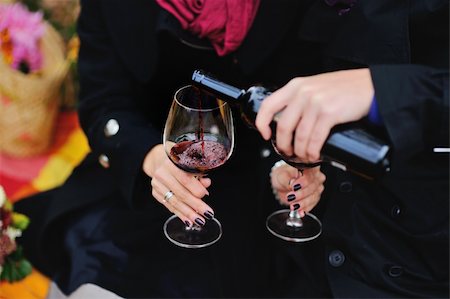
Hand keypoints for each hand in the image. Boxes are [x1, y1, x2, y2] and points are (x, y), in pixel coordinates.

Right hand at [142, 144, 212, 226]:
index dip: (196, 189)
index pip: (185, 179)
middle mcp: (162, 173)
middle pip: (181, 193)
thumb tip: (206, 184)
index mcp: (172, 161)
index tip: (206, 195)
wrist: (161, 159)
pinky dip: (180, 214)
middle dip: (196, 205)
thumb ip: (200, 173)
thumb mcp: (191, 162)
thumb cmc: (181, 160)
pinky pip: (169, 206)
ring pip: (174, 201)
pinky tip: (188, 220)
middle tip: (208, 214)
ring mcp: (156, 183)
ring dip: (188, 213)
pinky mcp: (155, 192)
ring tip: (199, 220)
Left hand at [256, 68, 373, 161]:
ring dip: (300, 152)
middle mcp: (302, 92)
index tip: (266, 136)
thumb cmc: (344, 89)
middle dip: (284, 145)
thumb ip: (300, 98)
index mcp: (295, 86)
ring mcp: (316, 103)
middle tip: (289, 152)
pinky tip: (315, 155)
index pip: (268, 105)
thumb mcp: (315, 86)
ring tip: (305, 156)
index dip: (262, 123)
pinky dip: (312, 152)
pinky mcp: (329, 113)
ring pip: (299, 136)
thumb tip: (286, 122)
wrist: (371, 85)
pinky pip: (314, 139)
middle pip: (283, 126)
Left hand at [270, 162, 324, 216]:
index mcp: (309, 165)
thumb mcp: (281, 175)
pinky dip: (306, 208)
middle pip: (313, 186)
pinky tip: (300, 212)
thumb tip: (292, 182)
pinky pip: (313, 204)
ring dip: (303, 203)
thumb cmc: (283, 176)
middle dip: (301, 194)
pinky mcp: (315, 196)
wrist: (282, 184)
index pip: (310, 172)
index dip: (303, 181)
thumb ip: (287, 178)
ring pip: (314, 196)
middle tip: (290, 197)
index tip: (293, 186)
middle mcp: (316, 175)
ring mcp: (317, 187)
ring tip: (293, 206)